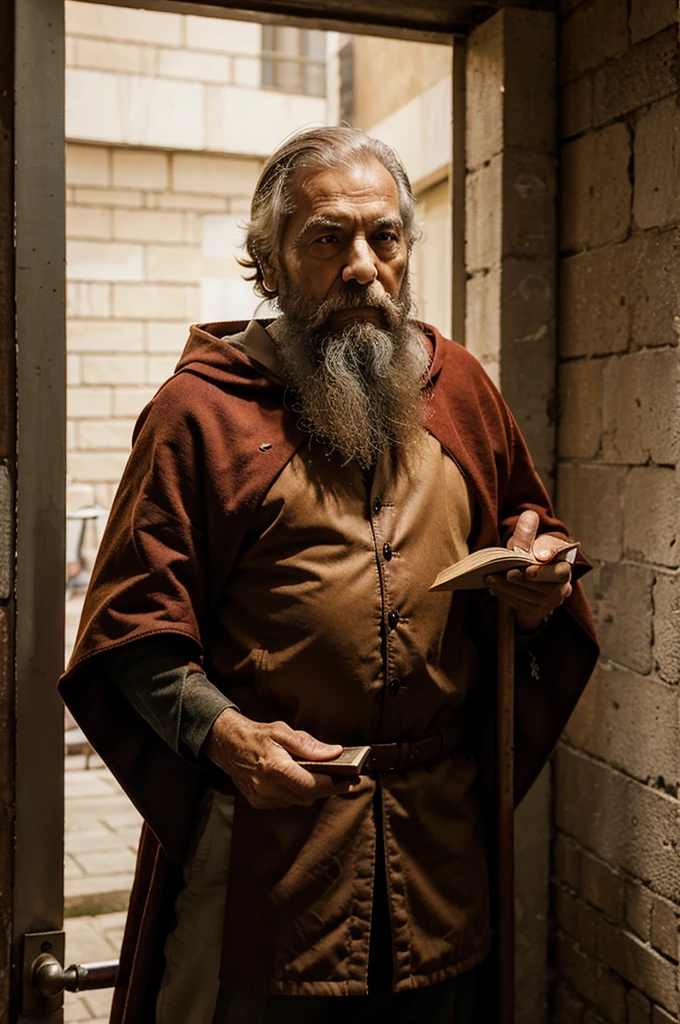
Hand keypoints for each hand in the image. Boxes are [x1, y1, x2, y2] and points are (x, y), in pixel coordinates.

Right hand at [204, 709, 356, 809]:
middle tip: (342, 777)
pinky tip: (296, 779)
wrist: (227, 744)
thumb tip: (335, 752)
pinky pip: (287, 802)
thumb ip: (309, 745)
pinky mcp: (259, 803)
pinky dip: (296, 793)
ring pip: (299, 801)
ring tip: (319, 775)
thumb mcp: (283, 731)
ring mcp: (262, 798)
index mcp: (275, 768)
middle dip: (326, 787)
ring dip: (311, 790)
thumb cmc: (256, 735)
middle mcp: (267, 787)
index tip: (350, 780)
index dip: (334, 785)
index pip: (312, 786)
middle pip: (309, 796)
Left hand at [485, 510, 572, 631]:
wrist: (531, 576)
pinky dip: (506, 597)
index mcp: (564, 566)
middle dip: (522, 581)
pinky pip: (522, 607)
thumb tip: (528, 516)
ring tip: (490, 579)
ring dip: (508, 589)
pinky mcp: (538, 611)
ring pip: (531, 598)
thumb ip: (528, 531)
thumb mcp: (528, 542)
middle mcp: (562, 586)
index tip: (528, 569)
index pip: (559, 571)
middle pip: (545, 588)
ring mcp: (551, 601)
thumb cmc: (531, 554)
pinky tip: (493, 589)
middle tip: (506, 574)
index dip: (544, 572)